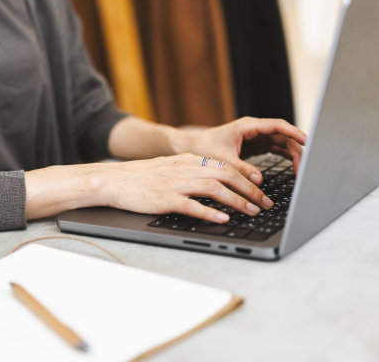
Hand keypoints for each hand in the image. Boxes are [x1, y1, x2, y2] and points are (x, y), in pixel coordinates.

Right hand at [99, 153, 273, 222]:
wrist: (113, 180)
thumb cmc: (140, 178)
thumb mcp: (169, 168)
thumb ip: (190, 172)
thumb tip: (215, 183)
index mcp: (187, 160)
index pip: (224, 165)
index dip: (246, 176)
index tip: (261, 187)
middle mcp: (184, 169)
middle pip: (225, 175)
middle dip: (250, 189)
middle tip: (265, 203)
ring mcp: (175, 183)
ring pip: (214, 188)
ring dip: (237, 200)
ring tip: (252, 211)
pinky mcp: (165, 199)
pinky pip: (192, 205)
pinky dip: (210, 212)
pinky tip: (223, 218)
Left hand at [174, 117, 306, 184]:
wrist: (190, 147)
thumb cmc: (203, 148)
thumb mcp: (222, 160)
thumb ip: (240, 169)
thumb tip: (258, 181)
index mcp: (248, 126)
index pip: (277, 126)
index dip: (294, 133)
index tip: (307, 142)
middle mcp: (255, 130)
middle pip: (284, 137)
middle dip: (297, 151)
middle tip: (303, 170)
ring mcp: (257, 138)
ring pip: (282, 144)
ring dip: (293, 156)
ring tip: (300, 172)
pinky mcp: (256, 147)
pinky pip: (276, 150)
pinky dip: (285, 158)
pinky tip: (294, 169)